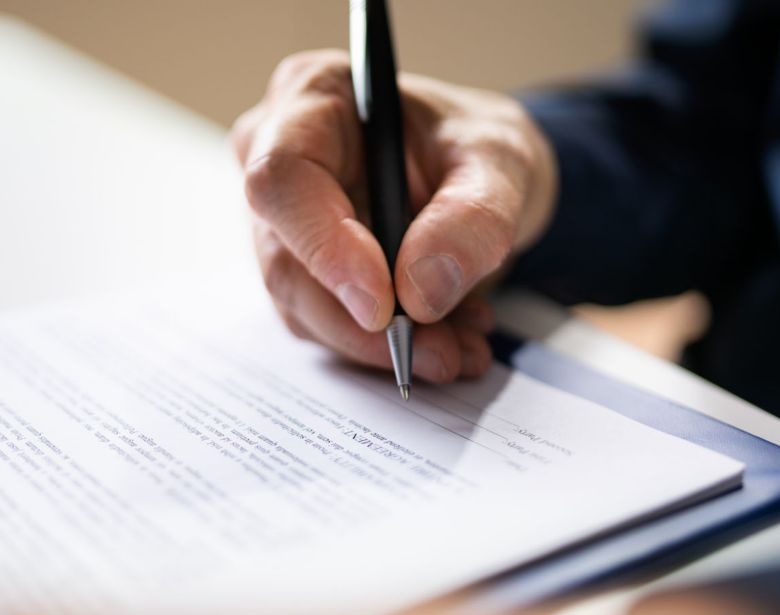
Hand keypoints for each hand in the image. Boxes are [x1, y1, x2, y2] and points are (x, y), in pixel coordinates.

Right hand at [231, 50, 556, 382]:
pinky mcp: (303, 272)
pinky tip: (444, 340)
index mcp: (313, 97)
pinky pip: (329, 327)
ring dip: (381, 346)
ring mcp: (285, 222)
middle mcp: (278, 157)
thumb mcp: (501, 165)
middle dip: (364, 324)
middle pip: (286, 260)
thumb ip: (472, 218)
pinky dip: (385, 349)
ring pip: (304, 307)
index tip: (383, 305)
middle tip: (440, 352)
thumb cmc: (477, 148)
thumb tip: (420, 289)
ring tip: (459, 348)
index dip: (324, 248)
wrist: (482, 179)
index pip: (283, 180)